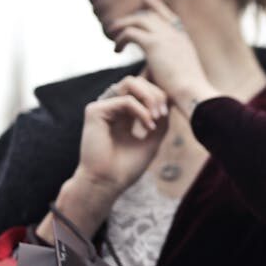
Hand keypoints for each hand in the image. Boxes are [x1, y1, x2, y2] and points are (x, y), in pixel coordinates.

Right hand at [76, 74, 169, 195]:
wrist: (108, 183)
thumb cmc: (127, 167)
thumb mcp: (152, 140)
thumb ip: (160, 121)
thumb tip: (170, 101)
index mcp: (124, 114)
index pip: (142, 90)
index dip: (158, 95)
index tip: (167, 114)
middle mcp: (112, 108)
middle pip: (138, 82)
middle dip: (156, 94)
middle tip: (164, 114)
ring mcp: (103, 107)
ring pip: (130, 83)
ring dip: (150, 97)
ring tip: (158, 117)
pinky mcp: (95, 111)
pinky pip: (125, 100)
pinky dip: (141, 110)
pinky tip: (148, 125)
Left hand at [107, 0, 217, 113]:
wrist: (192, 93)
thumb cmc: (188, 93)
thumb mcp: (181, 75)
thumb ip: (168, 66)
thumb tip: (154, 70)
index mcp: (184, 40)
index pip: (169, 16)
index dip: (157, 6)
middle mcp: (175, 34)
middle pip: (151, 15)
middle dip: (134, 15)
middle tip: (119, 23)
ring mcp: (165, 36)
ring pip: (137, 20)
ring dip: (123, 26)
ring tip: (112, 35)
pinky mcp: (153, 44)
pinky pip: (130, 33)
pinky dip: (121, 40)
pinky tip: (117, 50)